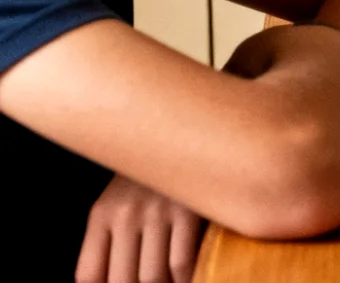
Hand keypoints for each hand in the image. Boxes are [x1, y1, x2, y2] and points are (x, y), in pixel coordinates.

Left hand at [77, 175, 202, 282]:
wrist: (188, 131)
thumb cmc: (154, 176)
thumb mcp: (120, 201)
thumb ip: (110, 238)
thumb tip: (114, 278)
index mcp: (102, 214)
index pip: (89, 274)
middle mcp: (125, 214)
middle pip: (122, 280)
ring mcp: (158, 212)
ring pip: (153, 276)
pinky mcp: (189, 210)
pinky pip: (182, 261)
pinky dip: (185, 279)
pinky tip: (190, 277)